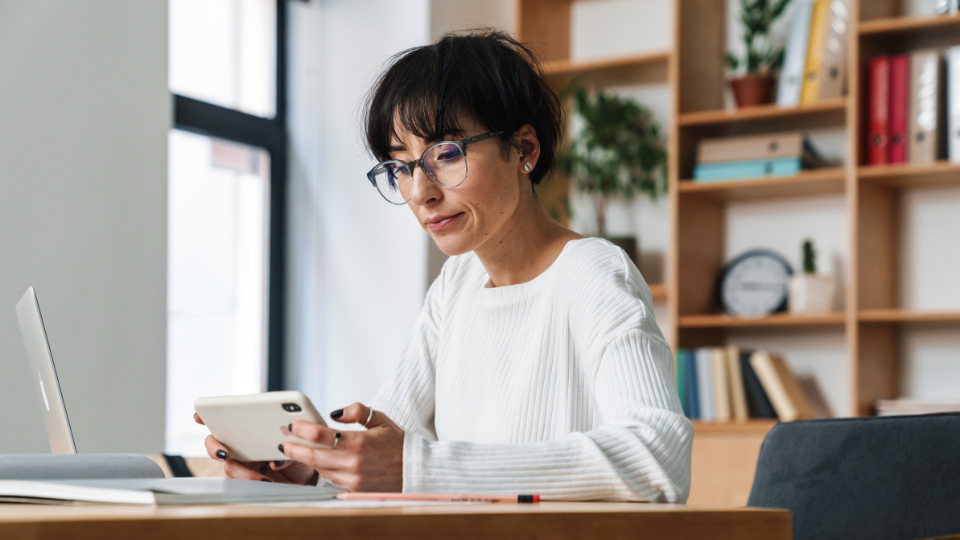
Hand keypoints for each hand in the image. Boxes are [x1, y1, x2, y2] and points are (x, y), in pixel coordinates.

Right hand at [194, 413, 316, 483]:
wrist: (307, 471)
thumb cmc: (300, 448)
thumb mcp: (300, 441)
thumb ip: (289, 444)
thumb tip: (276, 459)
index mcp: (250, 427)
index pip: (226, 417)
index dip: (207, 416)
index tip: (199, 416)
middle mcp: (241, 444)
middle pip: (215, 442)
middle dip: (214, 447)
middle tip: (224, 453)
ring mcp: (243, 462)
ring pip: (228, 466)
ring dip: (241, 471)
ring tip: (261, 476)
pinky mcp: (249, 479)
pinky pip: (242, 482)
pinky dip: (253, 481)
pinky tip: (267, 480)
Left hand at [279, 403, 403, 491]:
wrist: (413, 470)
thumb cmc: (397, 444)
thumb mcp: (380, 419)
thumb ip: (357, 411)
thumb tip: (334, 412)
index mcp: (359, 443)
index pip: (321, 435)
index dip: (302, 429)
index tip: (292, 425)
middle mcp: (353, 463)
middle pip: (313, 456)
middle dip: (294, 448)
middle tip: (283, 440)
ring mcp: (352, 479)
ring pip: (320, 468)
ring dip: (308, 459)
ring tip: (298, 448)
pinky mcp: (353, 489)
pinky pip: (331, 478)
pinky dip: (323, 468)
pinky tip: (319, 460)